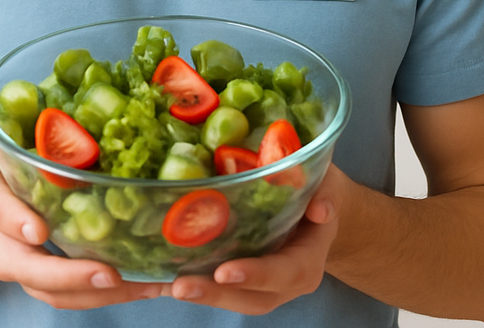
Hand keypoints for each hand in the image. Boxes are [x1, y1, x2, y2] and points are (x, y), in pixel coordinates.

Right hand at [0, 142, 162, 308]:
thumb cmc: (3, 159)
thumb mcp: (8, 138)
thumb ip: (30, 134)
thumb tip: (74, 124)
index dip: (15, 221)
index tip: (39, 231)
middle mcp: (3, 242)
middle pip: (30, 270)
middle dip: (71, 277)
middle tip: (110, 274)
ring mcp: (24, 268)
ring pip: (55, 293)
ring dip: (100, 295)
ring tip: (145, 286)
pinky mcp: (46, 280)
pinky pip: (74, 295)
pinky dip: (108, 295)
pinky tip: (145, 285)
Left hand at [161, 163, 349, 313]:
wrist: (318, 207)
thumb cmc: (320, 191)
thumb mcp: (328, 186)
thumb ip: (326, 194)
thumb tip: (321, 209)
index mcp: (307, 260)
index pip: (284, 273)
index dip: (255, 274)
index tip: (225, 271)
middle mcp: (283, 280)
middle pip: (251, 297)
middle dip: (215, 294)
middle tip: (181, 286)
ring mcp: (260, 282)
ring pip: (231, 297)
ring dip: (198, 293)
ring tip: (161, 285)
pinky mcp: (240, 275)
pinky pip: (215, 286)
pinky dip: (187, 285)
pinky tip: (155, 281)